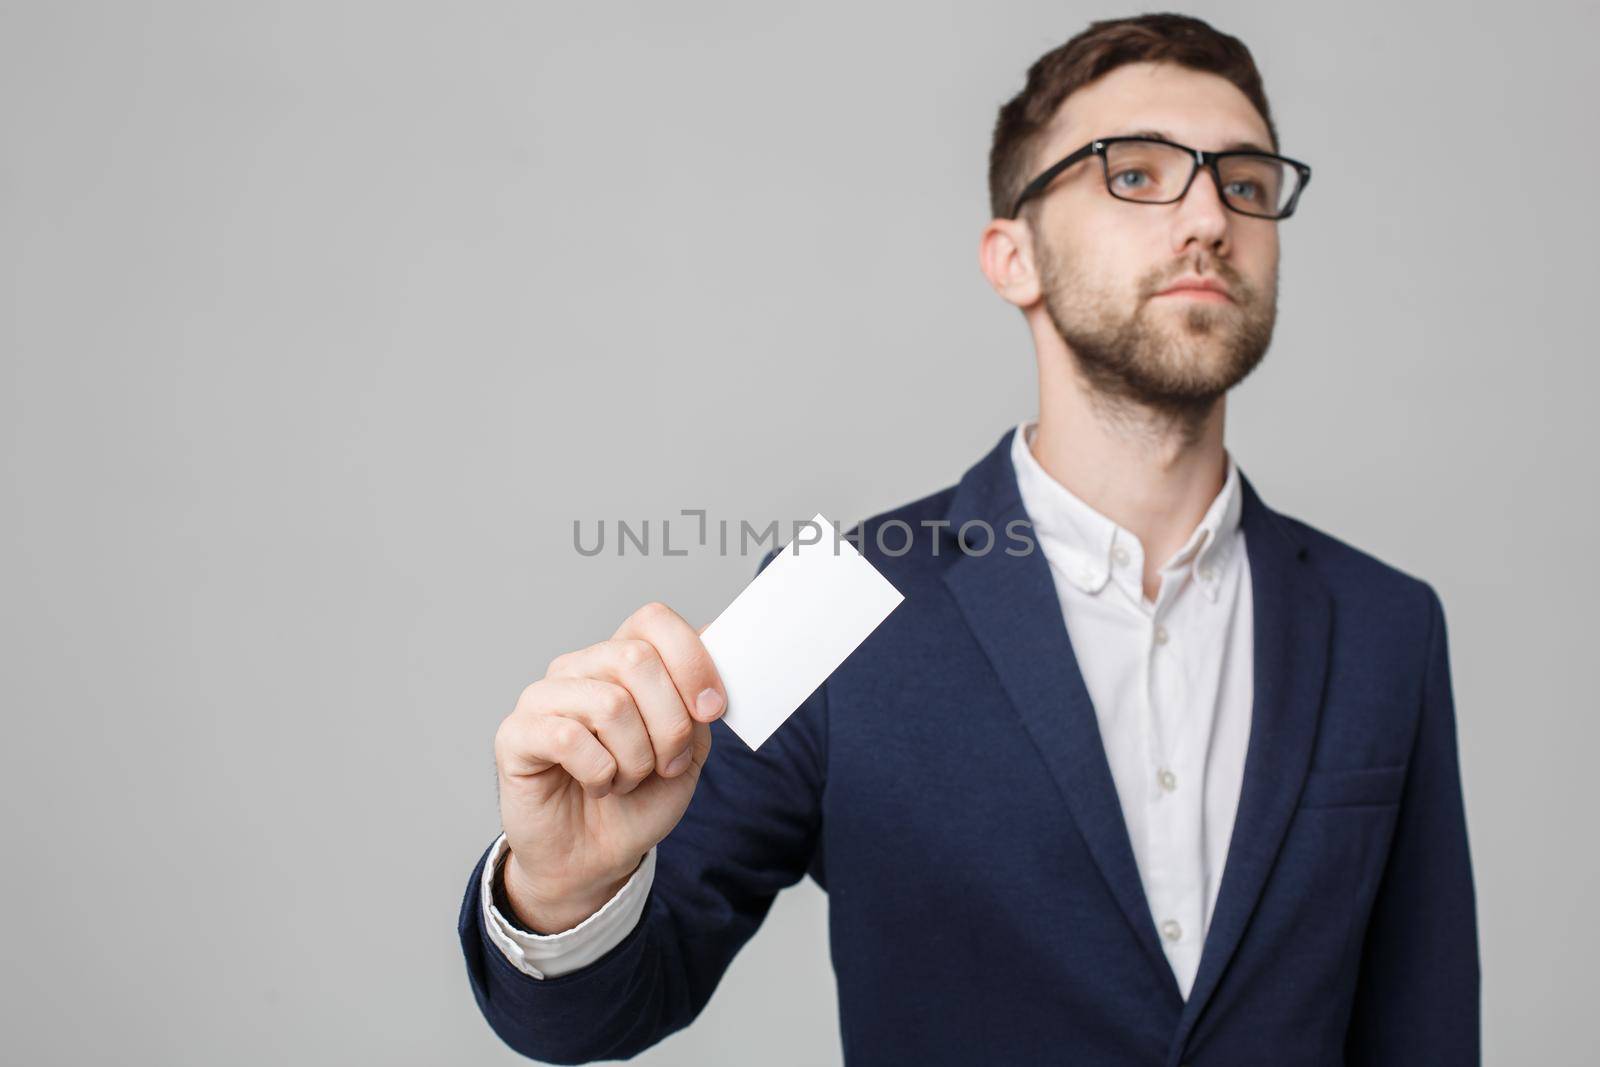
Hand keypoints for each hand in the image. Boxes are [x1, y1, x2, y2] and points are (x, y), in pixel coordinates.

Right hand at [493, 602, 726, 931]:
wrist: (597, 857)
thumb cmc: (640, 798)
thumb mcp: (689, 748)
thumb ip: (698, 701)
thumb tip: (714, 648)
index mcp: (621, 659)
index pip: (653, 620)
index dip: (692, 661)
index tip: (712, 710)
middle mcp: (580, 667)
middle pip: (637, 659)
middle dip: (669, 724)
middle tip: (667, 765)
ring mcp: (543, 697)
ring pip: (610, 703)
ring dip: (635, 759)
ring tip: (626, 780)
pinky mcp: (516, 734)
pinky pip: (569, 738)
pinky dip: (600, 774)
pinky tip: (597, 786)